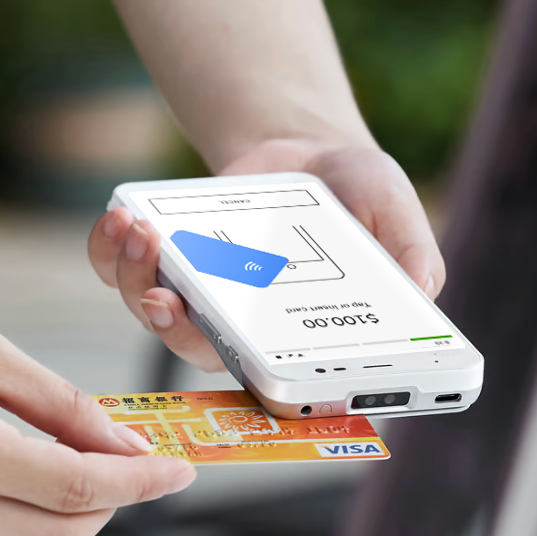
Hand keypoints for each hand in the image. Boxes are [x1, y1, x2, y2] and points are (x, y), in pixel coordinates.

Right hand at [0, 267, 195, 535]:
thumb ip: (64, 405)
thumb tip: (128, 443)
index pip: (75, 490)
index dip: (140, 482)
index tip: (182, 469)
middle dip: (113, 505)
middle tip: (133, 459)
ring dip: (73, 520)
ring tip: (82, 461)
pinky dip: (29, 525)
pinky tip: (34, 475)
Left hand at [87, 138, 444, 371]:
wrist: (308, 152)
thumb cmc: (358, 196)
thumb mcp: (393, 209)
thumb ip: (412, 250)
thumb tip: (425, 290)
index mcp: (303, 340)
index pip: (276, 383)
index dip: (249, 381)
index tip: (236, 351)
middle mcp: (246, 333)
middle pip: (202, 352)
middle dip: (176, 327)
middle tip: (170, 292)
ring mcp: (199, 301)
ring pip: (154, 313)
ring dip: (138, 280)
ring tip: (143, 232)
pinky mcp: (162, 264)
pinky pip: (120, 271)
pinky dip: (111, 250)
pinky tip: (124, 219)